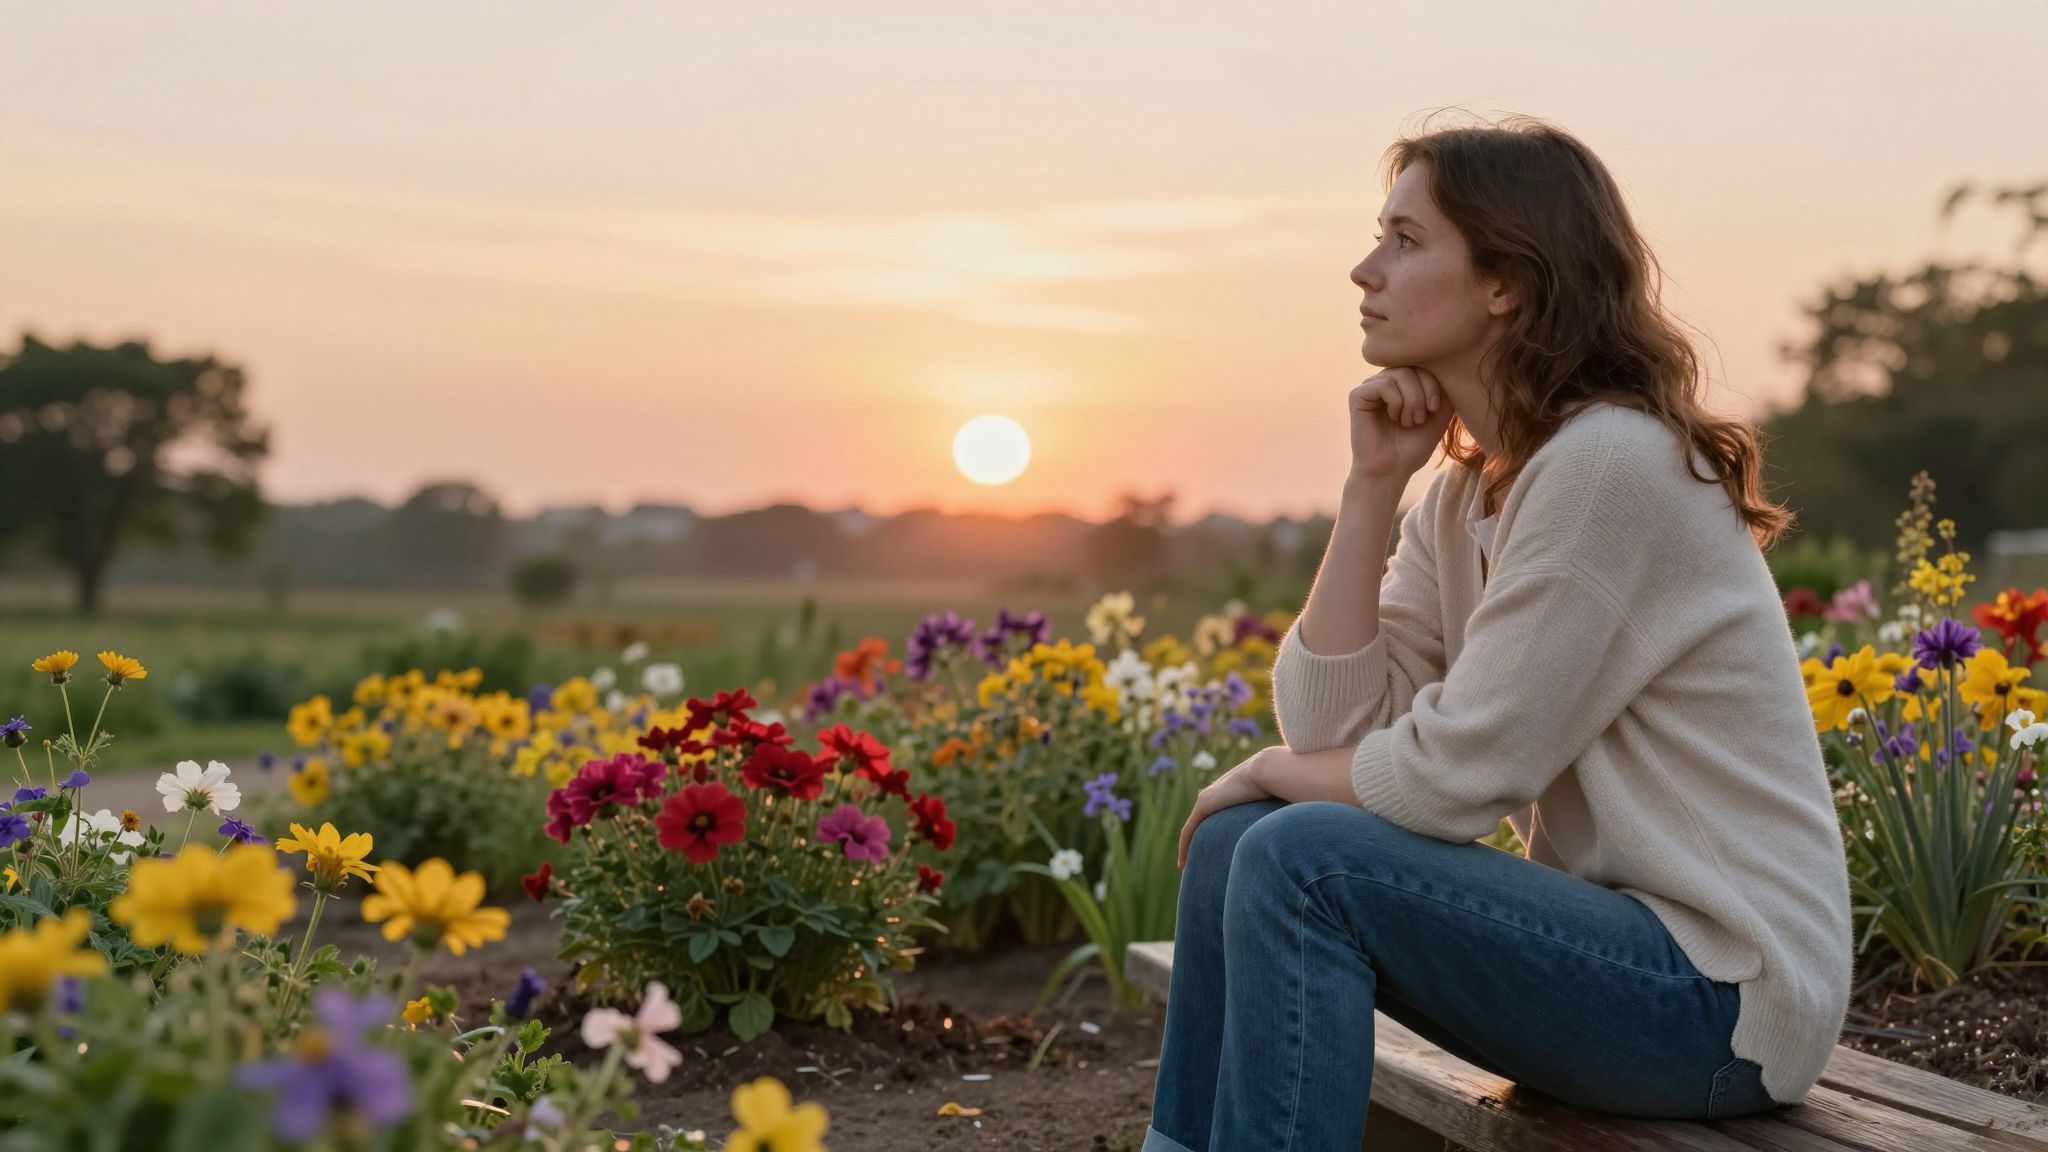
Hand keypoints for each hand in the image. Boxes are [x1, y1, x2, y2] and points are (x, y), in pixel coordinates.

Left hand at [1177, 748, 1276, 869]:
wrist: (1268, 770)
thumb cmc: (1276, 786)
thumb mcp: (1271, 804)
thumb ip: (1268, 816)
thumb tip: (1286, 833)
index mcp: (1226, 794)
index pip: (1213, 817)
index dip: (1211, 834)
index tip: (1212, 850)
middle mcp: (1212, 795)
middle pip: (1199, 825)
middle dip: (1196, 844)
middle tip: (1196, 863)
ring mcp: (1207, 799)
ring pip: (1192, 830)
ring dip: (1188, 848)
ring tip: (1187, 867)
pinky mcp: (1204, 805)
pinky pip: (1188, 831)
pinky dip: (1184, 847)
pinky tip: (1183, 864)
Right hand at [1349, 367, 1453, 482]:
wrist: (1390, 471)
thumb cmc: (1412, 446)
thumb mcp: (1438, 414)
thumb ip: (1444, 389)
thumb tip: (1445, 366)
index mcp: (1402, 383)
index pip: (1423, 364)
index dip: (1434, 383)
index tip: (1435, 408)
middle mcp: (1385, 380)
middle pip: (1412, 366)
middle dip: (1424, 392)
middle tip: (1420, 418)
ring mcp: (1370, 386)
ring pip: (1400, 373)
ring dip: (1412, 400)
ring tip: (1408, 421)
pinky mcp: (1357, 395)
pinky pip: (1385, 384)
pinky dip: (1397, 402)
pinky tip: (1394, 418)